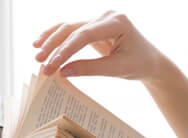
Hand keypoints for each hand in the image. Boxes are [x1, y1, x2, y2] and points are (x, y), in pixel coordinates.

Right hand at [33, 11, 167, 83]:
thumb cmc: (139, 64)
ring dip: (51, 41)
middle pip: (73, 28)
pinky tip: (42, 45)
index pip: (85, 35)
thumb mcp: (118, 69)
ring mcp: (99, 19)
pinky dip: (57, 38)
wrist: (150, 60)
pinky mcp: (93, 27)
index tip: (52, 66)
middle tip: (41, 64)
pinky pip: (72, 31)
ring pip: (69, 27)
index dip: (66, 50)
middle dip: (54, 46)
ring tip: (37, 55)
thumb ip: (90, 69)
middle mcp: (106, 16)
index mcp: (117, 22)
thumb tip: (63, 72)